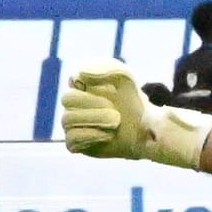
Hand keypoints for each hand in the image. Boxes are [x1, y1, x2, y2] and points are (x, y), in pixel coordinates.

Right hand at [62, 60, 211, 167]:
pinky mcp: (75, 143)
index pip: (73, 78)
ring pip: (67, 119)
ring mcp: (72, 124)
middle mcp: (74, 104)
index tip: (112, 87)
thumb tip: (81, 74)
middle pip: (67, 99)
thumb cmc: (133, 101)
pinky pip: (71, 140)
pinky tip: (108, 135)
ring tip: (116, 121)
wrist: (144, 130)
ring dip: (94, 119)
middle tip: (115, 111)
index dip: (90, 82)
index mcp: (82, 85)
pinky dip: (90, 136)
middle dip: (91, 103)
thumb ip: (107, 69)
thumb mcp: (125, 79)